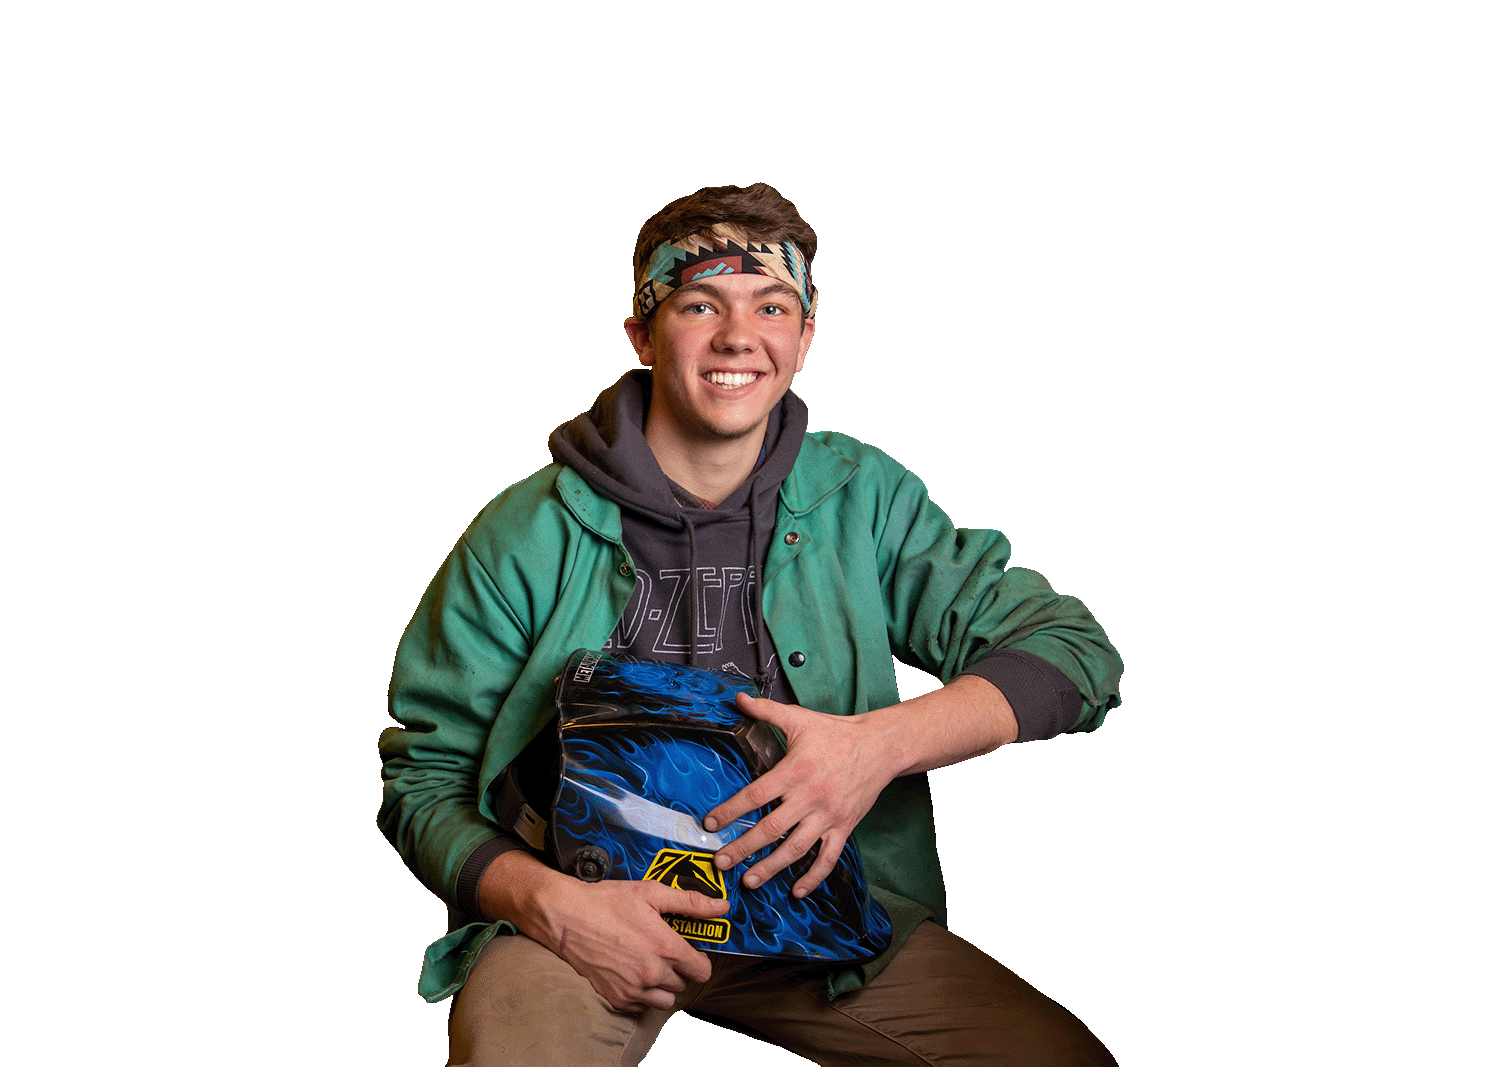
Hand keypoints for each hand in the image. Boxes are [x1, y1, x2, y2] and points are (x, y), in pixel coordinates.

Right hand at [535, 876, 728, 1011]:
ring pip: (665, 999)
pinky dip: (642, 994)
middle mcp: (652, 973)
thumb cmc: (606, 902)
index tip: (691, 951)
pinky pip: (642, 1006)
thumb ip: (690, 902)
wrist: (567, 917)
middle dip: (679, 969)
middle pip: (684, 984)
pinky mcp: (617, 998)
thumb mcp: (651, 893)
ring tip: (650, 964)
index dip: (700, 959)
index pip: (702, 970)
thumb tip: (721, 907)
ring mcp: (634, 989)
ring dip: (663, 985)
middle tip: (664, 950)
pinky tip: (633, 972)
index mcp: (665, 948)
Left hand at [702, 692, 902, 898]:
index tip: (711, 823)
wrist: (880, 746)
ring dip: (771, 867)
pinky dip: (813, 877)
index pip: (756, 794)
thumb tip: (738, 699)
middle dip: (743, 847)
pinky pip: (828, 858)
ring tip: (750, 880)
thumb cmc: (836, 733)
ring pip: (796, 848)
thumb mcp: (799, 718)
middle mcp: (810, 796)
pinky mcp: (844, 827)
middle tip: (721, 860)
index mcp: (795, 770)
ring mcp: (829, 815)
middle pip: (771, 829)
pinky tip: (797, 890)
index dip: (731, 810)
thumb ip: (766, 710)